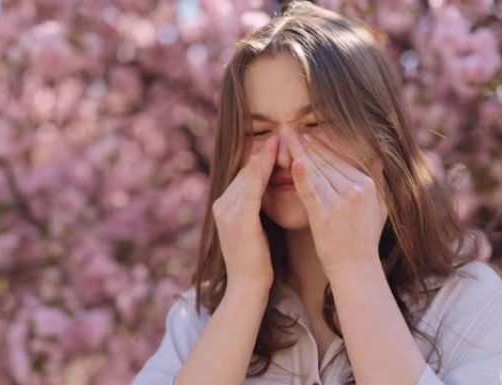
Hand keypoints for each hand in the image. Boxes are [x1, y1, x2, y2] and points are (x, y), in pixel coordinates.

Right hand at [212, 135, 278, 289]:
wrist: (247, 286)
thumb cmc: (256, 260)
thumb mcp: (252, 228)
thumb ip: (253, 207)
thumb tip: (264, 189)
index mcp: (223, 206)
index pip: (243, 176)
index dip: (260, 159)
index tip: (275, 142)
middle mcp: (221, 206)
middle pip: (245, 173)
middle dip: (263, 153)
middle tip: (281, 133)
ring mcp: (228, 213)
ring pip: (248, 178)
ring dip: (264, 158)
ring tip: (279, 140)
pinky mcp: (239, 221)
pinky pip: (252, 191)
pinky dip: (260, 175)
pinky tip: (269, 161)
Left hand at [282, 128, 387, 278]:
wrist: (355, 268)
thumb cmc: (364, 239)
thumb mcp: (381, 208)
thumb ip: (380, 181)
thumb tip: (379, 157)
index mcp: (368, 185)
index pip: (340, 159)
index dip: (322, 145)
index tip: (309, 135)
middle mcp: (356, 190)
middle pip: (326, 162)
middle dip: (307, 145)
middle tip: (291, 131)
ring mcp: (339, 203)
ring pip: (316, 172)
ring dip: (299, 153)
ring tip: (286, 139)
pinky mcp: (323, 216)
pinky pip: (310, 191)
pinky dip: (302, 176)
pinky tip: (294, 162)